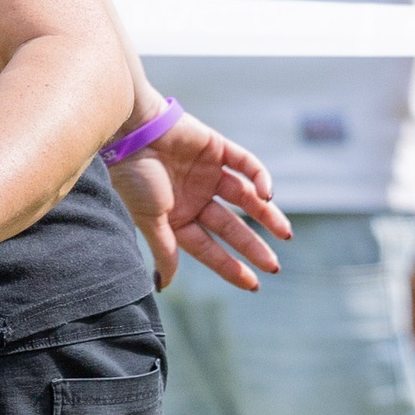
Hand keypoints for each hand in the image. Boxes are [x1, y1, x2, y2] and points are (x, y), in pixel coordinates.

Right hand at [106, 112, 293, 291]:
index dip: (230, 267)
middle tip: (274, 267)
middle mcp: (194, 198)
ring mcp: (207, 173)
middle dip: (252, 247)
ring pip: (245, 198)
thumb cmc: (133, 176)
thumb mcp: (150, 219)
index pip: (209, 248)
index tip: (254, 284)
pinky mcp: (217, 148)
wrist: (129, 129)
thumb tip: (163, 285)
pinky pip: (245, 164)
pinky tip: (268, 195)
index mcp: (177, 218)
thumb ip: (164, 251)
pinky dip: (260, 177)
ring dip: (266, 215)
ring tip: (285, 233)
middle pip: (230, 227)